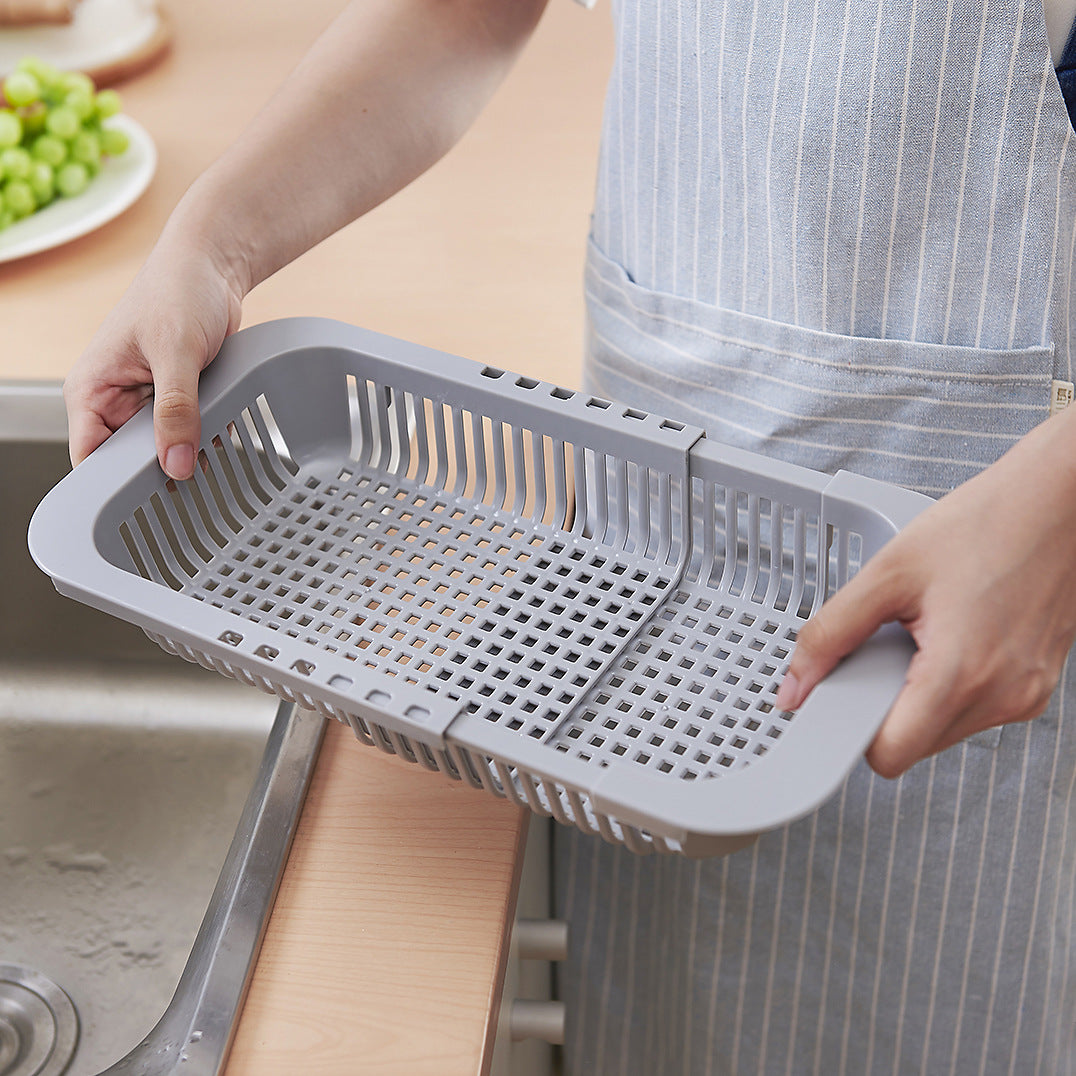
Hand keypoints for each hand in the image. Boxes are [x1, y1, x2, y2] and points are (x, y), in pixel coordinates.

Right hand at [64, 232, 243, 478]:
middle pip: (128, 462)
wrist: (212, 266)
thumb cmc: (178, 290)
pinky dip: (204, 440)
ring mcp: (146, 402)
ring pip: (162, 451)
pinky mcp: (176, 399)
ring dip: (187, 457)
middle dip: (159, 475)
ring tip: (212, 467)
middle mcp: (114, 401)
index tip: (147, 504)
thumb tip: (177, 464)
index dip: (113, 487)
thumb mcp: (176, 352)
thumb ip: (177, 410)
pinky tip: (222, 443)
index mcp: (91, 391)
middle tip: (192, 491)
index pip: (89, 459)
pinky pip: (187, 433)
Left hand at [774, 408, 1075, 776]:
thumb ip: (831, 634)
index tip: (839, 695)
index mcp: (961, 676)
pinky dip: (950, 683)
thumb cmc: (987, 524)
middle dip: (885, 704)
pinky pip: (975, 708)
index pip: (889, 755)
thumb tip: (796, 685)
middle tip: (887, 643)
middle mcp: (1002, 699)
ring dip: (919, 692)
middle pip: (914, 744)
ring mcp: (1026, 696)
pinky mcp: (1037, 685)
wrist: (1060, 500)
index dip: (852, 730)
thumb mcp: (887, 573)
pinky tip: (953, 631)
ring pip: (943, 728)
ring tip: (926, 629)